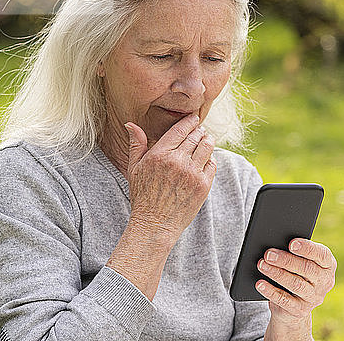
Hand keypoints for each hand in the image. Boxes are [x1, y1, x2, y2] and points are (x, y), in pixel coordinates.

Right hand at [124, 114, 216, 243]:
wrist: (155, 224)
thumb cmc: (143, 196)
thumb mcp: (134, 168)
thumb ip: (136, 144)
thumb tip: (130, 124)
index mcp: (159, 154)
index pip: (181, 129)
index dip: (190, 121)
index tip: (194, 118)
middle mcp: (177, 161)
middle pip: (196, 136)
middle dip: (199, 130)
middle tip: (200, 130)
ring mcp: (192, 173)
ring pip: (207, 146)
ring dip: (208, 140)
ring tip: (206, 139)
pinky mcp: (203, 185)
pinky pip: (212, 164)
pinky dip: (210, 158)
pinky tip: (205, 159)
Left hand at [257, 238, 336, 333]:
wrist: (294, 305)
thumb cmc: (297, 273)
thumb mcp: (301, 261)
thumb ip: (296, 253)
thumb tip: (277, 244)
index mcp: (328, 265)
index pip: (322, 255)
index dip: (307, 248)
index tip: (291, 243)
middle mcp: (325, 282)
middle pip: (307, 268)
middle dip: (286, 260)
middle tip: (268, 254)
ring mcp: (314, 298)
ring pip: (295, 284)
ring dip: (277, 273)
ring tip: (262, 265)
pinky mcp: (300, 310)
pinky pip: (284, 300)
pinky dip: (271, 291)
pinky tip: (260, 284)